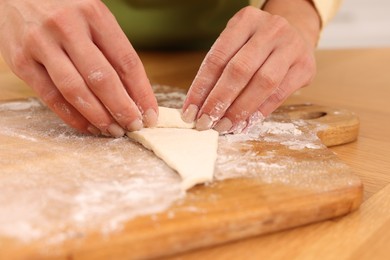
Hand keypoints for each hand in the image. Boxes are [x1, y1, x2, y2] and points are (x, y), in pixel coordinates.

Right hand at [0, 0, 157, 136]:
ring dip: (99, 116)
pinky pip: (51, 96)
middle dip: (122, 108)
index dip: (142, 92)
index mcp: (93, 13)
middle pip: (102, 78)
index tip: (151, 113)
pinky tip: (88, 126)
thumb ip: (111, 50)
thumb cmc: (63, 8)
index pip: (126, 61)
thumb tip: (133, 94)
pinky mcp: (21, 61)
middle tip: (134, 126)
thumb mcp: (93, 17)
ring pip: (75, 90)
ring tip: (114, 131)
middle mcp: (67, 27)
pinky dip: (72, 116)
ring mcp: (41, 43)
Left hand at [182, 4, 318, 133]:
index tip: (189, 111)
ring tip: (225, 126)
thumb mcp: (237, 44)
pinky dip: (260, 111)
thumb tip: (199, 107)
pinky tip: (245, 123)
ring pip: (262, 83)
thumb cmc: (258, 44)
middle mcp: (270, 29)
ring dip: (240, 110)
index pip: (217, 58)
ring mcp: (291, 46)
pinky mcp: (305, 66)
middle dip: (219, 101)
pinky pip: (279, 94)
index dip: (201, 87)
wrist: (296, 33)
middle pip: (239, 70)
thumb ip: (220, 70)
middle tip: (205, 122)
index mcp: (246, 20)